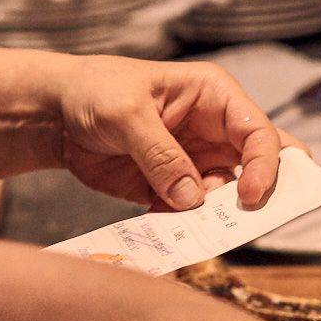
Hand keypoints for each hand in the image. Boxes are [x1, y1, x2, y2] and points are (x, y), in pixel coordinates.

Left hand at [50, 54, 298, 211]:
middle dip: (261, 194)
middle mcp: (214, 131)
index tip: (249, 197)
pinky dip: (185, 227)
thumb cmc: (94, 92)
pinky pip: (192, 215)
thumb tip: (192, 198)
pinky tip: (167, 228)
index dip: (264, 165)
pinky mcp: (173, 189)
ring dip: (215, 217)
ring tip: (191, 226)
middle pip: (259, 166)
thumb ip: (159, 153)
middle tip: (251, 220)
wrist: (56, 115)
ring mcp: (196, 163)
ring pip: (227, 198)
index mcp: (214, 96)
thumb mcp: (125, 113)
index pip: (258, 132)